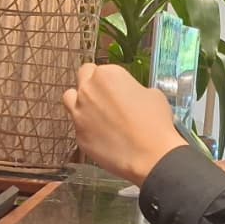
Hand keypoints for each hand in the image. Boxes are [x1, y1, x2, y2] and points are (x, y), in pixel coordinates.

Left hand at [62, 63, 186, 183]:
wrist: (150, 155)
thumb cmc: (155, 123)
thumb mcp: (153, 95)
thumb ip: (134, 89)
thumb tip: (130, 96)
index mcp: (107, 74)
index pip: (101, 68)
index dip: (111, 78)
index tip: (119, 88)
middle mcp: (88, 90)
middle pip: (82, 77)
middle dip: (92, 84)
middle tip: (106, 96)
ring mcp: (79, 113)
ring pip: (70, 98)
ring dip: (80, 101)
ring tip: (97, 112)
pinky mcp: (78, 135)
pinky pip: (78, 126)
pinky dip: (88, 128)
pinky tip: (104, 136)